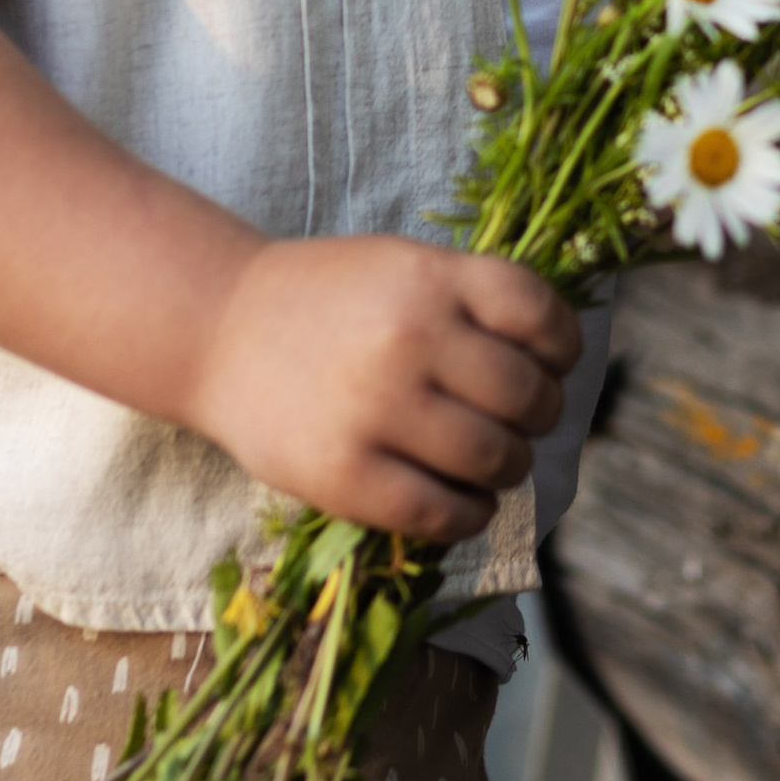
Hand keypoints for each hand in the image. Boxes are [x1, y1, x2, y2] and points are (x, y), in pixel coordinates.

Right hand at [193, 233, 582, 541]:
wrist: (217, 331)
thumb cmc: (325, 301)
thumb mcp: (400, 266)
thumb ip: (470, 300)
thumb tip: (556, 361)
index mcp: (429, 277)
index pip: (540, 315)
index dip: (562, 347)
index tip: (553, 364)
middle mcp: (410, 338)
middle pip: (526, 396)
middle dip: (540, 415)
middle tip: (522, 421)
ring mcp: (377, 408)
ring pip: (496, 459)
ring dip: (510, 467)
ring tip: (492, 462)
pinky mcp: (345, 475)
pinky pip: (443, 514)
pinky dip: (470, 514)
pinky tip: (462, 500)